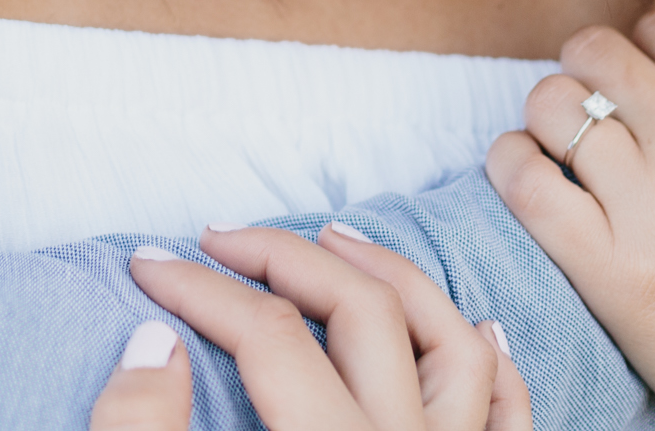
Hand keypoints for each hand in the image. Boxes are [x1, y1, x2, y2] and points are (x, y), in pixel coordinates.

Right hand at [89, 223, 531, 430]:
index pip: (266, 335)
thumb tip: (151, 338)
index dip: (197, 289)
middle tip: (219, 241)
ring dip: (394, 280)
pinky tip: (471, 326)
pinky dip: (493, 360)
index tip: (145, 268)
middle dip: (284, 258)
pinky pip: (509, 414)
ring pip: (452, 345)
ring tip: (334, 242)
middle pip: (361, 315)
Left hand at [488, 0, 654, 430]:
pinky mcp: (610, 271)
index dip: (642, 48)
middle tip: (591, 108)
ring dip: (543, 118)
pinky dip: (509, 166)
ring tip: (561, 146)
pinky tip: (529, 178)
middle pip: (594, 54)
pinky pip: (523, 179)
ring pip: (551, 106)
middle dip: (583, 73)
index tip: (643, 83)